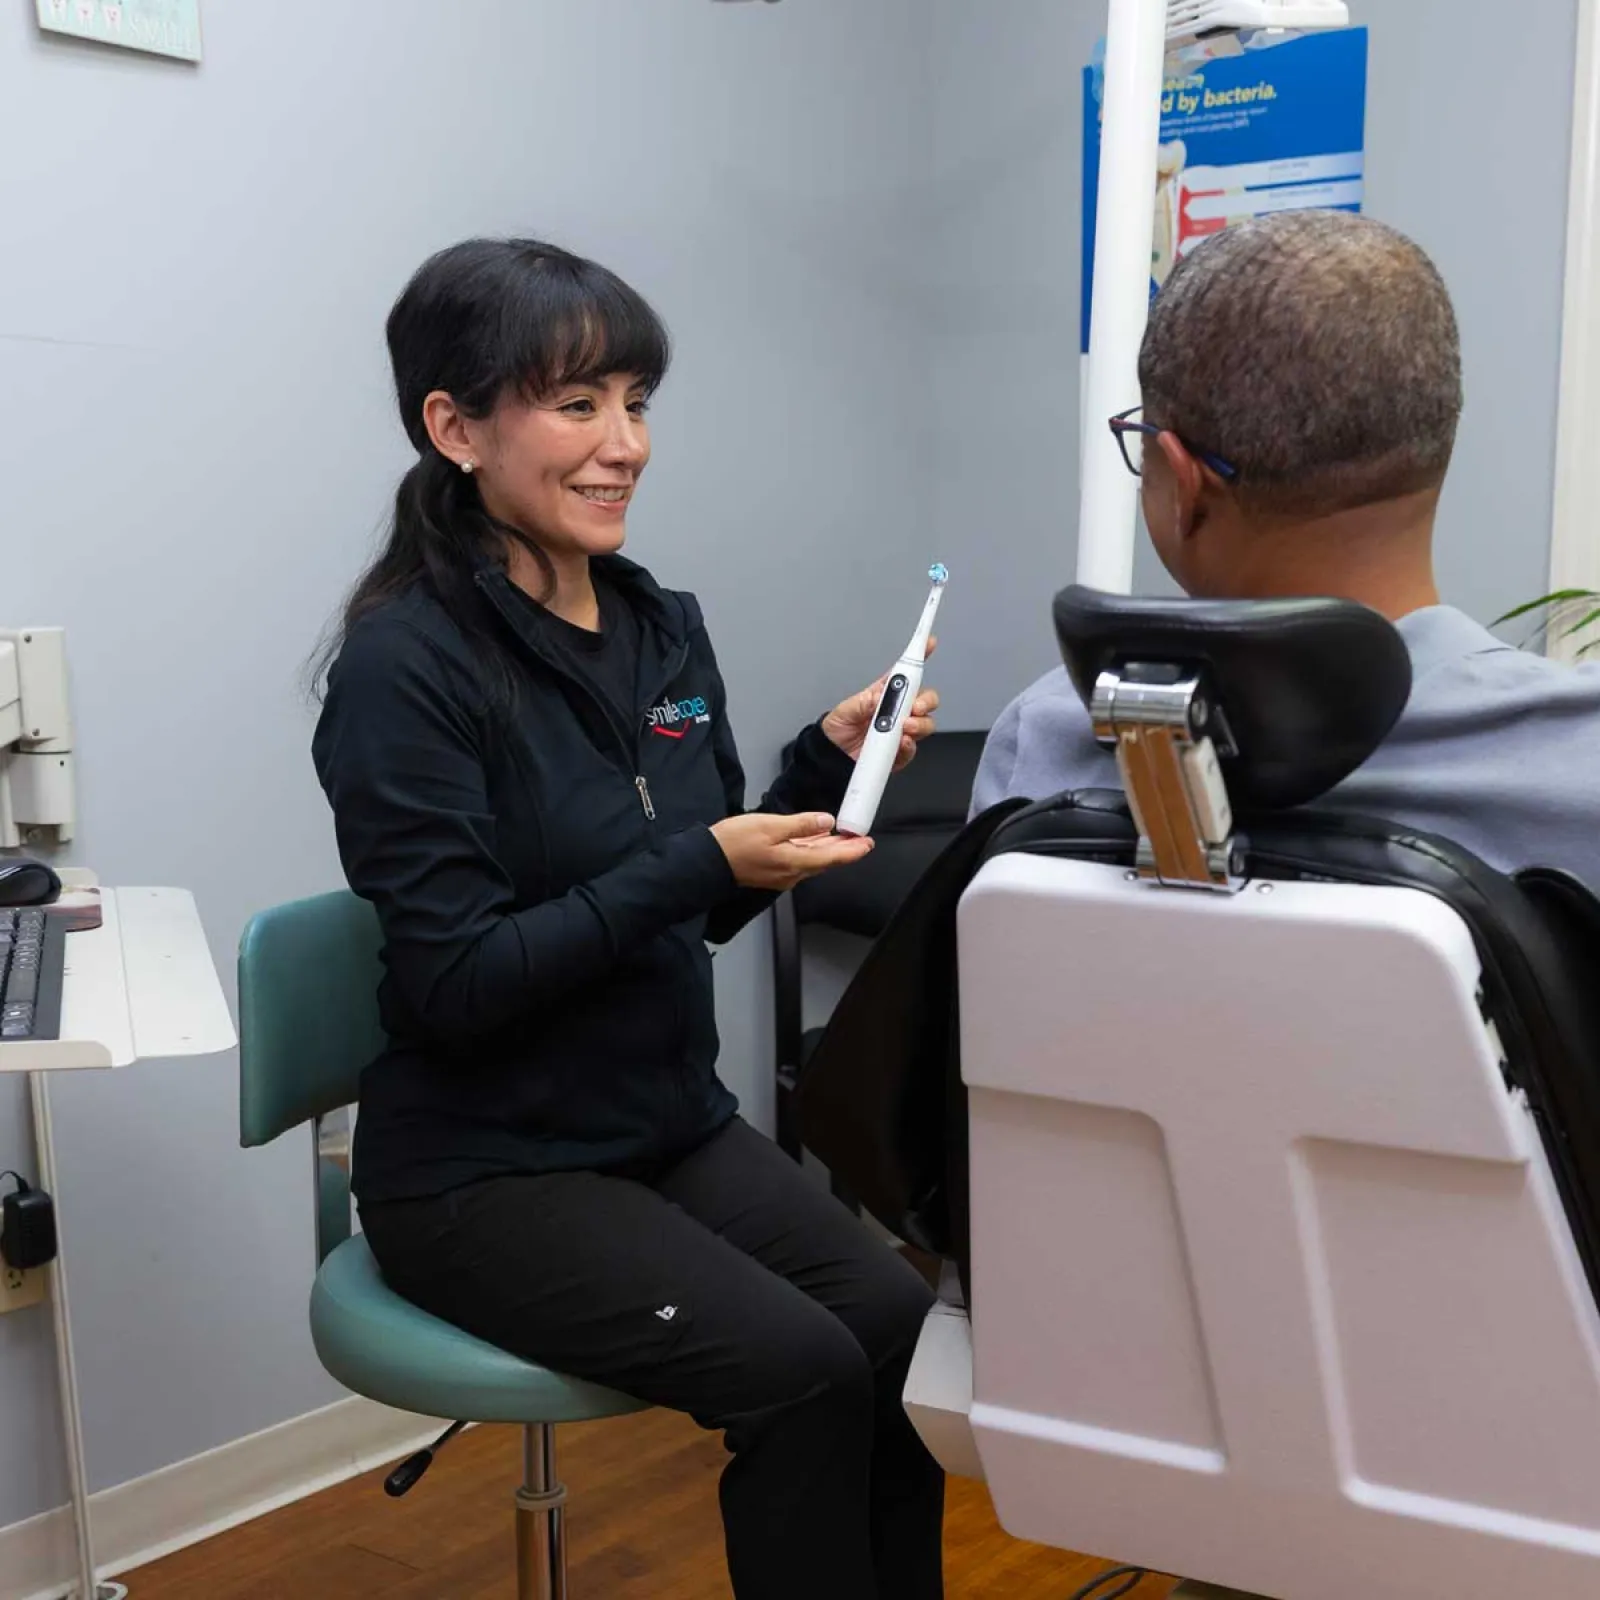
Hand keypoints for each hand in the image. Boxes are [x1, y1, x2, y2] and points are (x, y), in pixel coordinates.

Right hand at [710, 812, 872, 891]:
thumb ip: (801, 824)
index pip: (833, 857)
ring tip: (842, 837)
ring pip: (813, 861)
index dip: (853, 851)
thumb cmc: (734, 843)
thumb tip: (826, 822)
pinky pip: (800, 861)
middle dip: (844, 849)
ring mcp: (782, 875)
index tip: (868, 843)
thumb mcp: (770, 825)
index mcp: (794, 862)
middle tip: (860, 839)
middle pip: (825, 861)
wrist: (707, 862)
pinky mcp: (773, 872)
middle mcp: (792, 873)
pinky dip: (812, 850)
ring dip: (829, 849)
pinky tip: (814, 841)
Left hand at [821, 637, 939, 771]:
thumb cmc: (837, 730)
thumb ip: (862, 703)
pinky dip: (910, 745)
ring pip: (926, 723)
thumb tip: (879, 698)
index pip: (905, 672)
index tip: (929, 642)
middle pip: (925, 699)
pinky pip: (913, 748)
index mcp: (883, 694)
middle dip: (926, 701)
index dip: (919, 656)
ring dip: (920, 724)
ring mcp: (900, 732)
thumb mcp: (844, 710)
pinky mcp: (900, 752)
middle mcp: (896, 712)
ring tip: (905, 728)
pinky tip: (902, 742)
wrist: (832, 759)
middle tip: (915, 707)